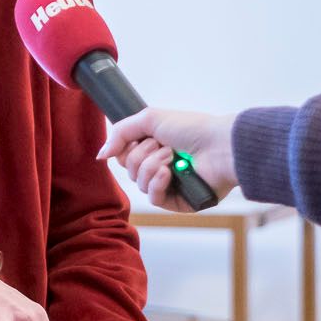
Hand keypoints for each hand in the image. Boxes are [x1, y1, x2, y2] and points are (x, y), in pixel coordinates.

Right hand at [98, 108, 238, 212]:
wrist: (220, 146)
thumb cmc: (192, 128)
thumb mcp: (149, 119)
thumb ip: (120, 133)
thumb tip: (100, 155)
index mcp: (155, 147)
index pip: (125, 155)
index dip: (127, 148)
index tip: (144, 137)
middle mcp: (160, 166)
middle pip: (129, 169)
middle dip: (142, 155)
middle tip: (164, 146)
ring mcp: (169, 185)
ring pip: (139, 183)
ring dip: (152, 166)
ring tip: (172, 156)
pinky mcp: (178, 202)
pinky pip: (153, 198)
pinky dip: (157, 183)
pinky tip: (169, 173)